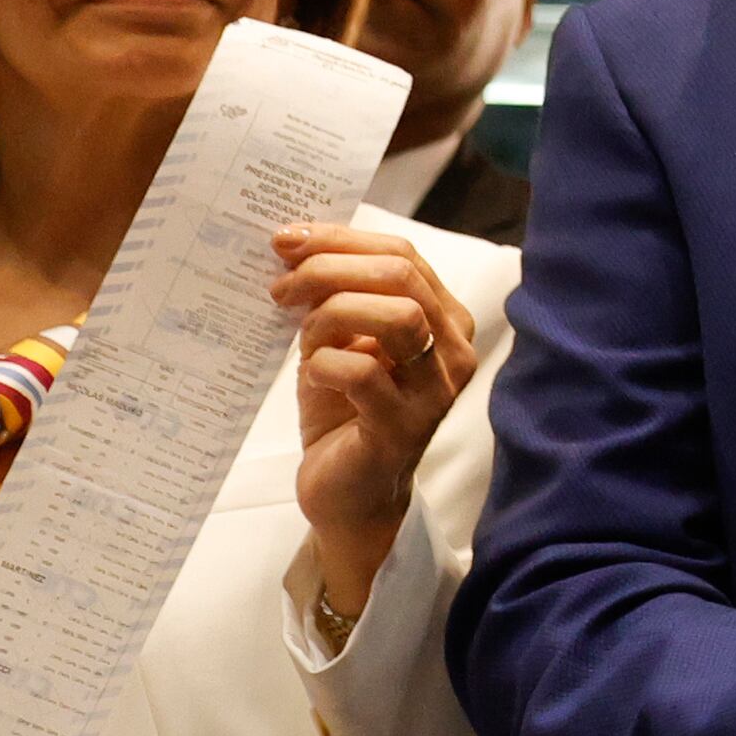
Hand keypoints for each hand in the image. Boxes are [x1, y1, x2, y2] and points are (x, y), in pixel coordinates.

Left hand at [273, 222, 477, 618]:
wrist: (348, 496)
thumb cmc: (345, 414)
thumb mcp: (342, 343)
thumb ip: (337, 299)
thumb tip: (293, 244)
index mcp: (444, 319)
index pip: (403, 255)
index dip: (342, 239)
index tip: (288, 239)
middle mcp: (453, 351)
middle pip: (402, 276)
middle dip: (331, 268)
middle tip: (281, 284)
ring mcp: (434, 391)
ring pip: (397, 316)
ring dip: (333, 312)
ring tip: (297, 331)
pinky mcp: (402, 428)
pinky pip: (364, 372)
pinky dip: (325, 363)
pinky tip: (311, 375)